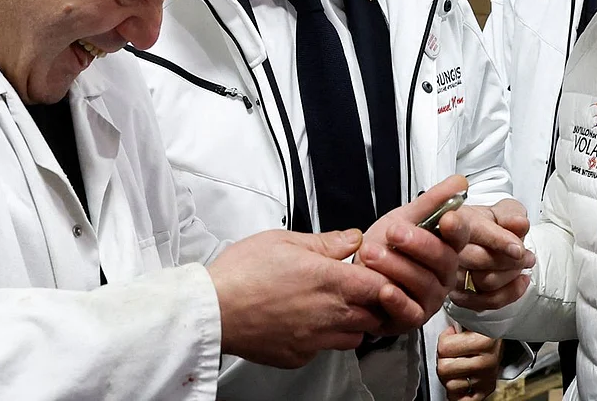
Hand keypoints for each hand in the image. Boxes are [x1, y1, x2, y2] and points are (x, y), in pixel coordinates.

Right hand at [209, 228, 393, 367]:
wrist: (212, 311)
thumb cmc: (242, 273)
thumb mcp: (284, 240)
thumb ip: (325, 242)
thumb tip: (352, 239)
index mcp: (329, 280)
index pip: (381, 286)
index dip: (383, 279)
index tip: (374, 273)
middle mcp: (328, 314)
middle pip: (374, 314)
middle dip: (372, 303)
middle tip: (355, 290)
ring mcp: (315, 340)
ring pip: (355, 337)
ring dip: (352, 323)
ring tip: (332, 307)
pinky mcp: (299, 357)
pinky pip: (325, 350)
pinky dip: (324, 338)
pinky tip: (306, 323)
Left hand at [356, 175, 470, 334]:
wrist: (359, 272)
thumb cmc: (387, 245)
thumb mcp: (404, 218)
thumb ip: (432, 202)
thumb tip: (460, 181)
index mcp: (447, 248)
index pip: (460, 237)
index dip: (456, 229)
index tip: (448, 219)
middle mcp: (444, 275)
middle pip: (443, 260)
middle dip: (418, 244)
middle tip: (394, 231)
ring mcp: (431, 299)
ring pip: (423, 284)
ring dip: (397, 267)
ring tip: (371, 253)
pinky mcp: (411, 319)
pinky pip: (410, 313)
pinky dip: (397, 301)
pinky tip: (384, 289)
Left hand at [436, 325, 501, 400]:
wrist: (498, 341)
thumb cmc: (482, 331)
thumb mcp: (469, 322)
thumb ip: (453, 328)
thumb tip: (441, 331)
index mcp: (483, 341)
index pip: (444, 347)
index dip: (444, 342)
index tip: (450, 339)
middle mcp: (487, 361)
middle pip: (444, 369)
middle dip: (443, 360)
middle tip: (450, 354)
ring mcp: (486, 378)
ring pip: (450, 385)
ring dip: (450, 377)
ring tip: (456, 366)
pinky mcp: (486, 389)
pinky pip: (463, 400)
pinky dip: (458, 394)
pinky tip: (460, 382)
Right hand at [448, 199, 535, 311]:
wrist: (485, 241)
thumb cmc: (491, 224)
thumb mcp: (504, 210)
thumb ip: (512, 214)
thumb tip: (519, 224)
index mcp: (456, 220)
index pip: (467, 231)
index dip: (494, 240)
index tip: (517, 249)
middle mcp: (446, 248)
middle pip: (480, 260)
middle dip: (511, 259)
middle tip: (525, 254)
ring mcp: (449, 274)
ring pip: (485, 282)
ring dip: (512, 274)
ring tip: (521, 263)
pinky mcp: (457, 295)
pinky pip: (488, 301)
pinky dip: (511, 292)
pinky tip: (519, 280)